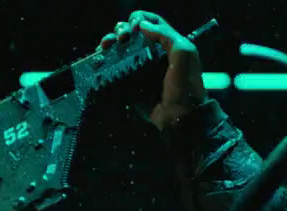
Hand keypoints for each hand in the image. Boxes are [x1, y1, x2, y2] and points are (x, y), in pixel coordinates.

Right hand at [97, 11, 206, 130]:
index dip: (140, 18)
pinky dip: (107, 57)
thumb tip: (141, 25)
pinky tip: (102, 55)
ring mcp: (142, 66)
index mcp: (169, 44)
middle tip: (121, 38)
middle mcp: (155, 52)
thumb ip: (166, 36)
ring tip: (106, 44)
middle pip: (133, 32)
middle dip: (122, 29)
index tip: (133, 26)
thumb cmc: (185, 85)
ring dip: (111, 41)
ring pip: (122, 46)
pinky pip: (116, 65)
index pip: (153, 22)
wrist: (178, 116)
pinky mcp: (132, 80)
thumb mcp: (183, 55)